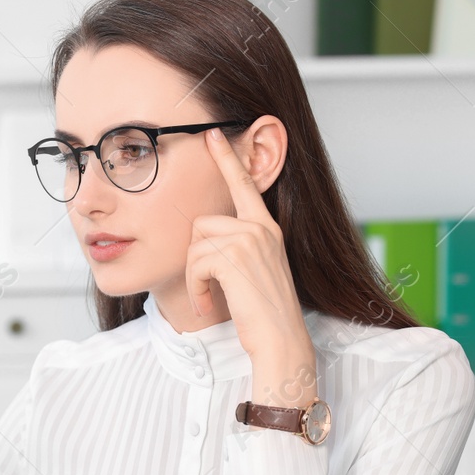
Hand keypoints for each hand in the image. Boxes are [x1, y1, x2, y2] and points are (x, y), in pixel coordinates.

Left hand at [188, 126, 316, 407]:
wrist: (280, 341)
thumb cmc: (263, 313)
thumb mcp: (252, 271)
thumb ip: (236, 248)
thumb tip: (204, 237)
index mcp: (266, 227)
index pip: (244, 185)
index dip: (228, 158)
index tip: (215, 133)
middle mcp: (261, 228)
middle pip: (201, 224)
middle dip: (195, 259)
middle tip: (207, 288)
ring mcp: (251, 240)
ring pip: (195, 244)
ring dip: (195, 277)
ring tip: (210, 298)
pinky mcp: (237, 256)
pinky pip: (195, 263)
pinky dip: (196, 288)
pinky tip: (210, 304)